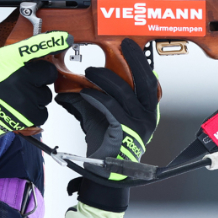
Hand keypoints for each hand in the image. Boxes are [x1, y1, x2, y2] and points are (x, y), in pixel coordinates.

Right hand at [0, 2, 70, 152]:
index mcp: (10, 59)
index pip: (38, 46)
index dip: (54, 40)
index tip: (65, 38)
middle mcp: (22, 77)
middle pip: (47, 72)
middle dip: (40, 74)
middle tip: (26, 77)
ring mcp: (27, 97)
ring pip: (45, 93)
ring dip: (36, 94)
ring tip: (18, 94)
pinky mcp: (28, 116)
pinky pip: (42, 112)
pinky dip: (34, 111)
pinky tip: (20, 107)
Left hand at [56, 39, 158, 180]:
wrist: (104, 171)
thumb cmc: (106, 144)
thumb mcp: (97, 116)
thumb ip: (88, 99)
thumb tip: (68, 87)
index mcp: (147, 110)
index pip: (149, 81)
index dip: (140, 62)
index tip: (129, 46)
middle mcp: (148, 116)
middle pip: (146, 81)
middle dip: (135, 60)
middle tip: (123, 46)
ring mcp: (140, 124)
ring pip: (124, 92)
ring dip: (104, 79)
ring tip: (89, 72)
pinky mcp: (126, 131)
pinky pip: (111, 107)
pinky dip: (96, 97)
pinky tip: (84, 92)